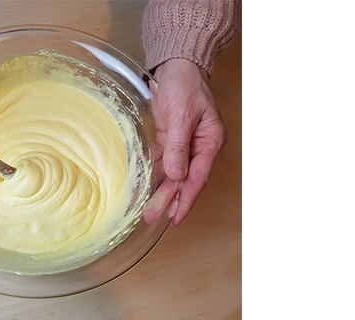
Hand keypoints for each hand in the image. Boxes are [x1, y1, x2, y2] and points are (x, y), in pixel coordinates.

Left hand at [144, 59, 224, 225]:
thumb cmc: (184, 85)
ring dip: (160, 191)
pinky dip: (153, 175)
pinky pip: (162, 162)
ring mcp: (185, 144)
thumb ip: (179, 146)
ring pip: (172, 174)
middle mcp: (200, 146)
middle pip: (184, 179)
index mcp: (210, 141)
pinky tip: (143, 189)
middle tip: (152, 217)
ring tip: (147, 211)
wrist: (175, 66)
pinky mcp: (171, 140)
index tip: (176, 217)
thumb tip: (176, 175)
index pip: (198, 176)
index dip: (187, 199)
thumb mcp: (182, 114)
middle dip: (169, 200)